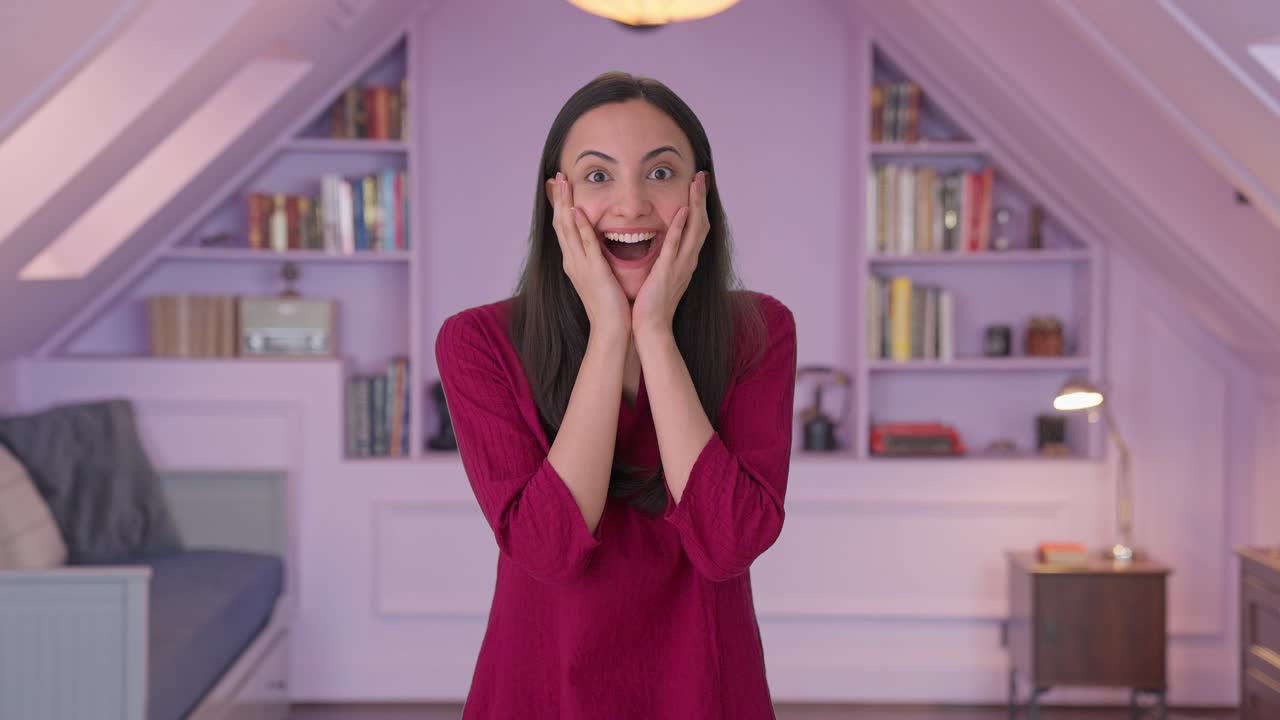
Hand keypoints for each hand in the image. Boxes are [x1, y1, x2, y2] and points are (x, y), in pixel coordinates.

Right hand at [547, 172, 630, 338]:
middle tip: (557, 177)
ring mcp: (580, 266)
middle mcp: (573, 261)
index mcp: (575, 262)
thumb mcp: (601, 276)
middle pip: (561, 224)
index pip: (565, 228)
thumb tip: (599, 246)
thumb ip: (597, 259)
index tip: (560, 187)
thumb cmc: (610, 305)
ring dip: (565, 205)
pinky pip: (585, 245)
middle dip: (559, 199)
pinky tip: (576, 211)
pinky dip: (579, 227)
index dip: (562, 206)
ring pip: (568, 229)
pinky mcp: (593, 271)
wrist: (611, 329)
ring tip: (563, 184)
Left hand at [632, 170, 708, 337]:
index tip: (697, 186)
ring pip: (694, 230)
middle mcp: (687, 260)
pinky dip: (682, 228)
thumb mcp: (661, 276)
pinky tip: (684, 211)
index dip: (698, 205)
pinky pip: (677, 246)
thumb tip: (660, 244)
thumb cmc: (652, 304)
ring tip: (696, 183)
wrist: (651, 327)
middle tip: (701, 175)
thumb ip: (664, 259)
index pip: (696, 227)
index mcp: (684, 261)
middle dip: (701, 198)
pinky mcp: (668, 272)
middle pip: (701, 223)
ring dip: (696, 205)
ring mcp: (680, 265)